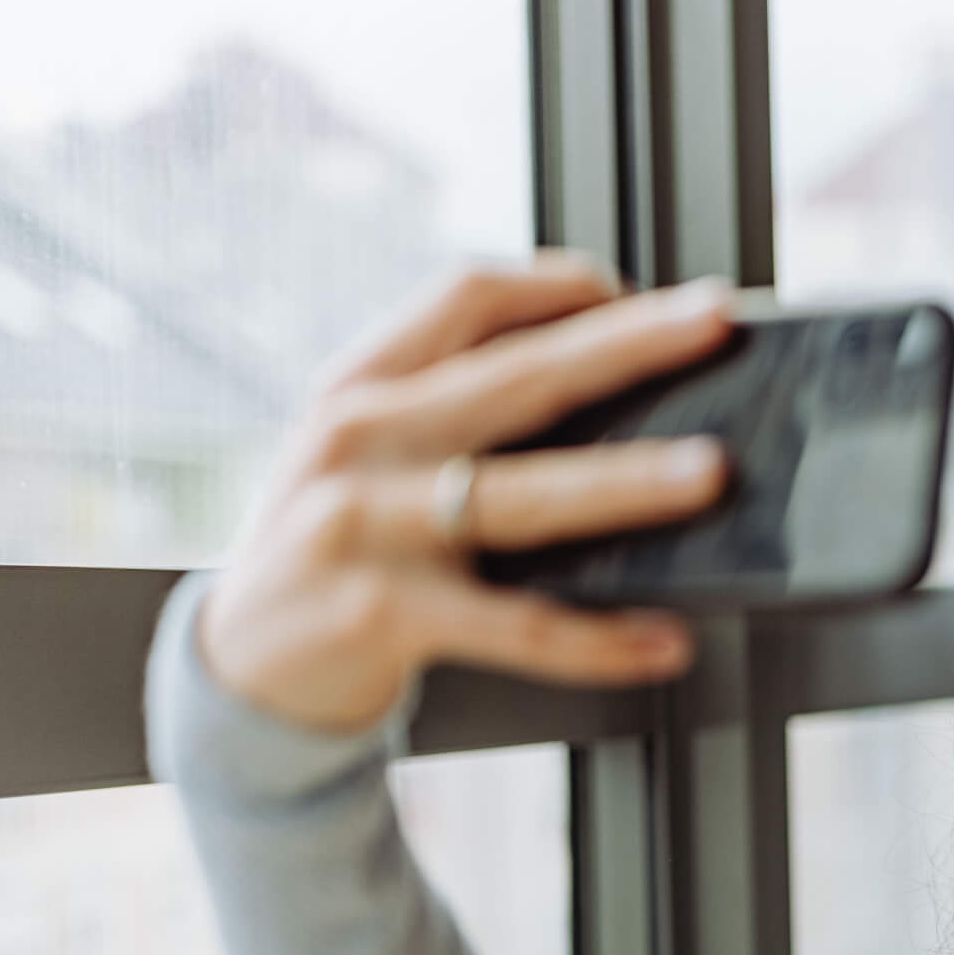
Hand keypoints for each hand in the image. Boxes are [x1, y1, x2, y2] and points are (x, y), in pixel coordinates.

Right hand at [195, 249, 737, 733]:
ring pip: (521, 495)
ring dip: (627, 482)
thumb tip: (621, 409)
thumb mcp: (370, 459)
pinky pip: (515, 626)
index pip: (468, 295)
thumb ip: (457, 416)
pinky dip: (598, 639)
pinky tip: (664, 643)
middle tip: (715, 322)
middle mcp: (360, 436)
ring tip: (711, 474)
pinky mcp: (379, 611)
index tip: (646, 291)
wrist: (238, 669)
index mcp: (364, 383)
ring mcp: (364, 522)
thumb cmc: (338, 551)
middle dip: (628, 344)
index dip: (564, 285)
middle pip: (517, 375)